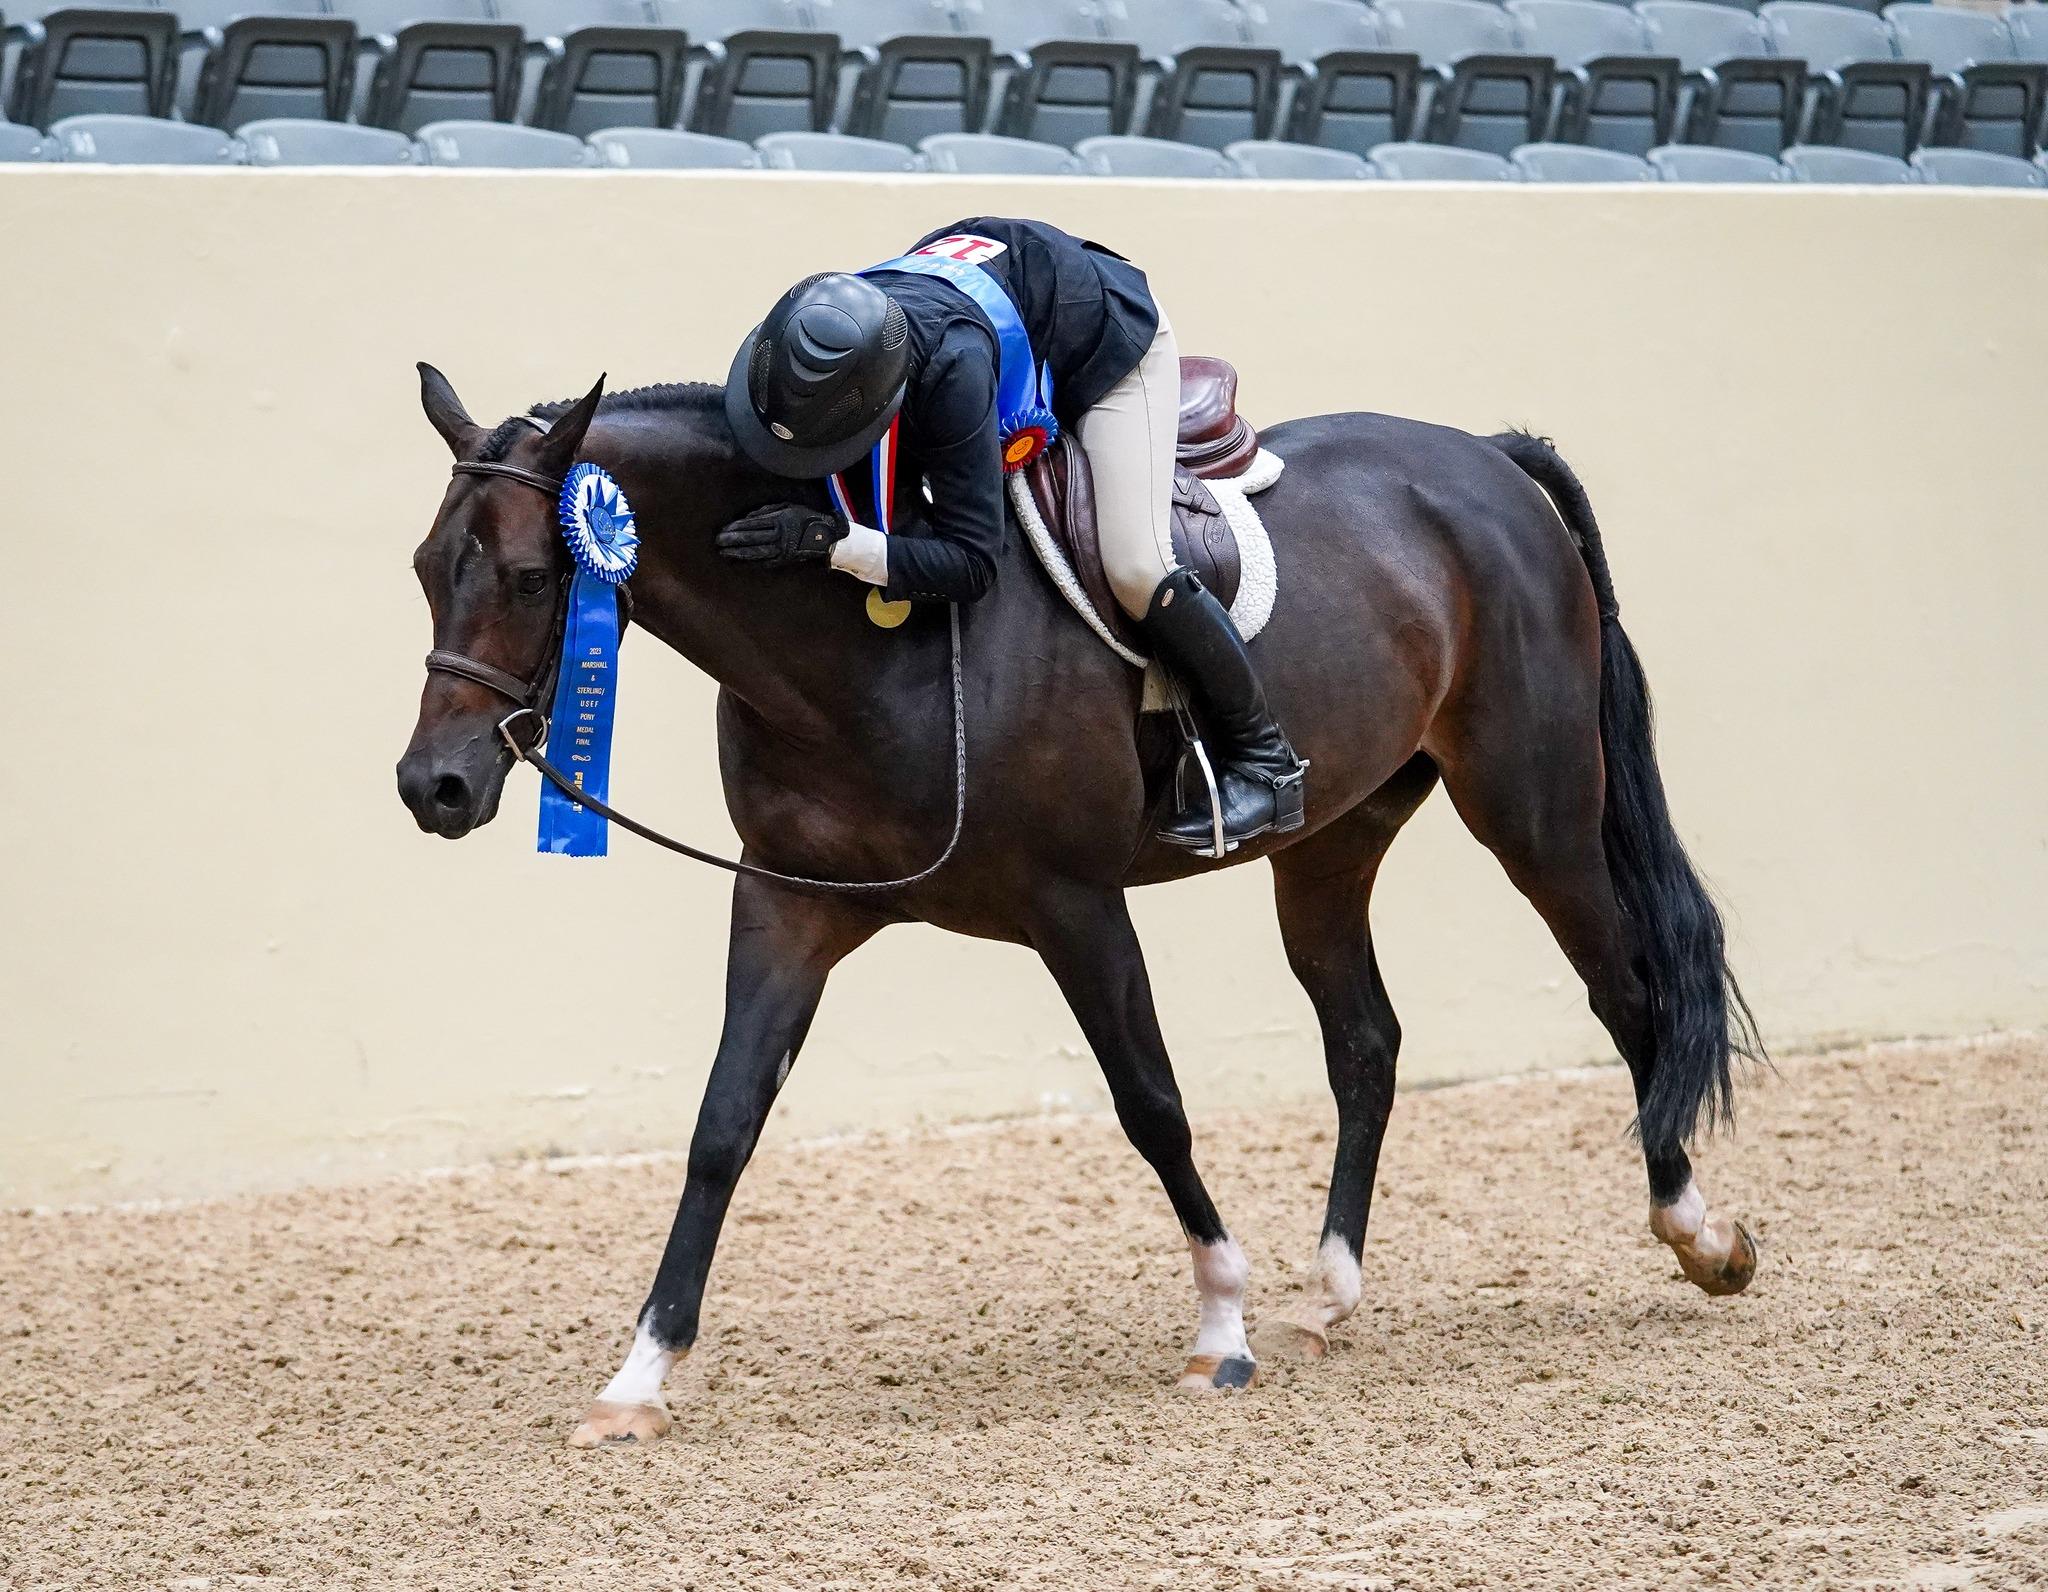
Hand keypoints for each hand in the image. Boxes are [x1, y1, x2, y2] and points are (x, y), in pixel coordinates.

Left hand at [715, 504, 846, 568]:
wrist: (826, 537)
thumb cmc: (805, 518)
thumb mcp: (788, 507)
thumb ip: (767, 511)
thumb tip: (747, 517)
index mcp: (779, 520)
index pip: (752, 524)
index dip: (736, 528)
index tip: (723, 530)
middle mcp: (780, 536)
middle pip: (751, 539)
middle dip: (733, 541)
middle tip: (718, 542)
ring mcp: (782, 550)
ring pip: (756, 553)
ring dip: (738, 554)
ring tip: (724, 553)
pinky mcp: (784, 560)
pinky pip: (764, 562)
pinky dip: (751, 563)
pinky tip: (739, 562)